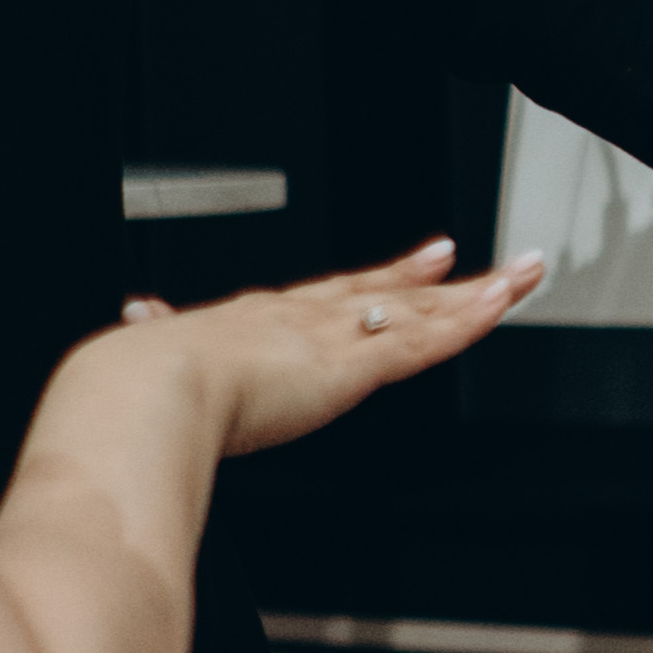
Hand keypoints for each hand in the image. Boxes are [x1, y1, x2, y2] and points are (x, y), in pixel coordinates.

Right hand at [108, 235, 543, 458]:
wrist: (144, 390)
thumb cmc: (137, 383)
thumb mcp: (148, 351)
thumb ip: (152, 336)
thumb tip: (134, 318)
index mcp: (253, 320)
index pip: (327, 297)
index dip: (369, 282)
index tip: (402, 266)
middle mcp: (301, 319)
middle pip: (382, 295)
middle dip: (428, 280)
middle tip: (469, 261)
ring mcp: (331, 339)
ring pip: (420, 313)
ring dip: (476, 293)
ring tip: (518, 274)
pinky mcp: (352, 368)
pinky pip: (425, 343)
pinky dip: (468, 323)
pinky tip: (499, 302)